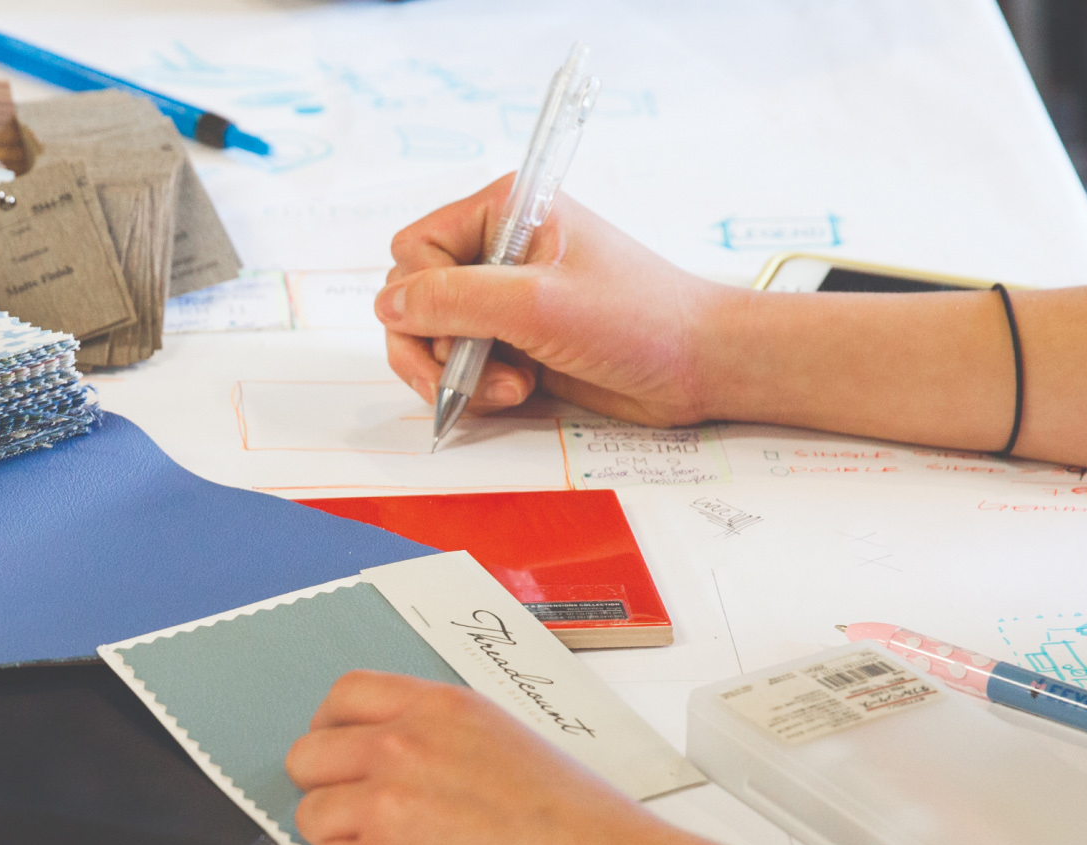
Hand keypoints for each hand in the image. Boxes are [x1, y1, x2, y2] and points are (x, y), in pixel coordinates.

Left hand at [285, 671, 840, 844]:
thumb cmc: (587, 833)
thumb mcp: (512, 746)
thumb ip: (446, 742)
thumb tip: (401, 762)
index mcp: (443, 710)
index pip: (344, 695)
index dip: (335, 732)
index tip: (343, 757)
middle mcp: (404, 746)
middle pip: (308, 757)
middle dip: (329, 789)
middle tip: (363, 820)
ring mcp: (385, 806)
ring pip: (310, 819)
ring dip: (342, 843)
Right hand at [377, 177, 733, 426]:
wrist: (699, 365)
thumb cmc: (638, 318)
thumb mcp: (538, 304)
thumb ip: (453, 301)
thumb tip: (387, 305)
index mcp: (504, 211)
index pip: (413, 252)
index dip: (422, 301)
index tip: (454, 338)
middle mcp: (498, 248)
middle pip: (413, 298)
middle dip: (436, 347)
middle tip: (466, 378)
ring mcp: (507, 296)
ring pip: (433, 338)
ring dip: (459, 374)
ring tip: (509, 388)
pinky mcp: (517, 338)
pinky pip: (463, 364)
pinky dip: (478, 387)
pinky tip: (519, 391)